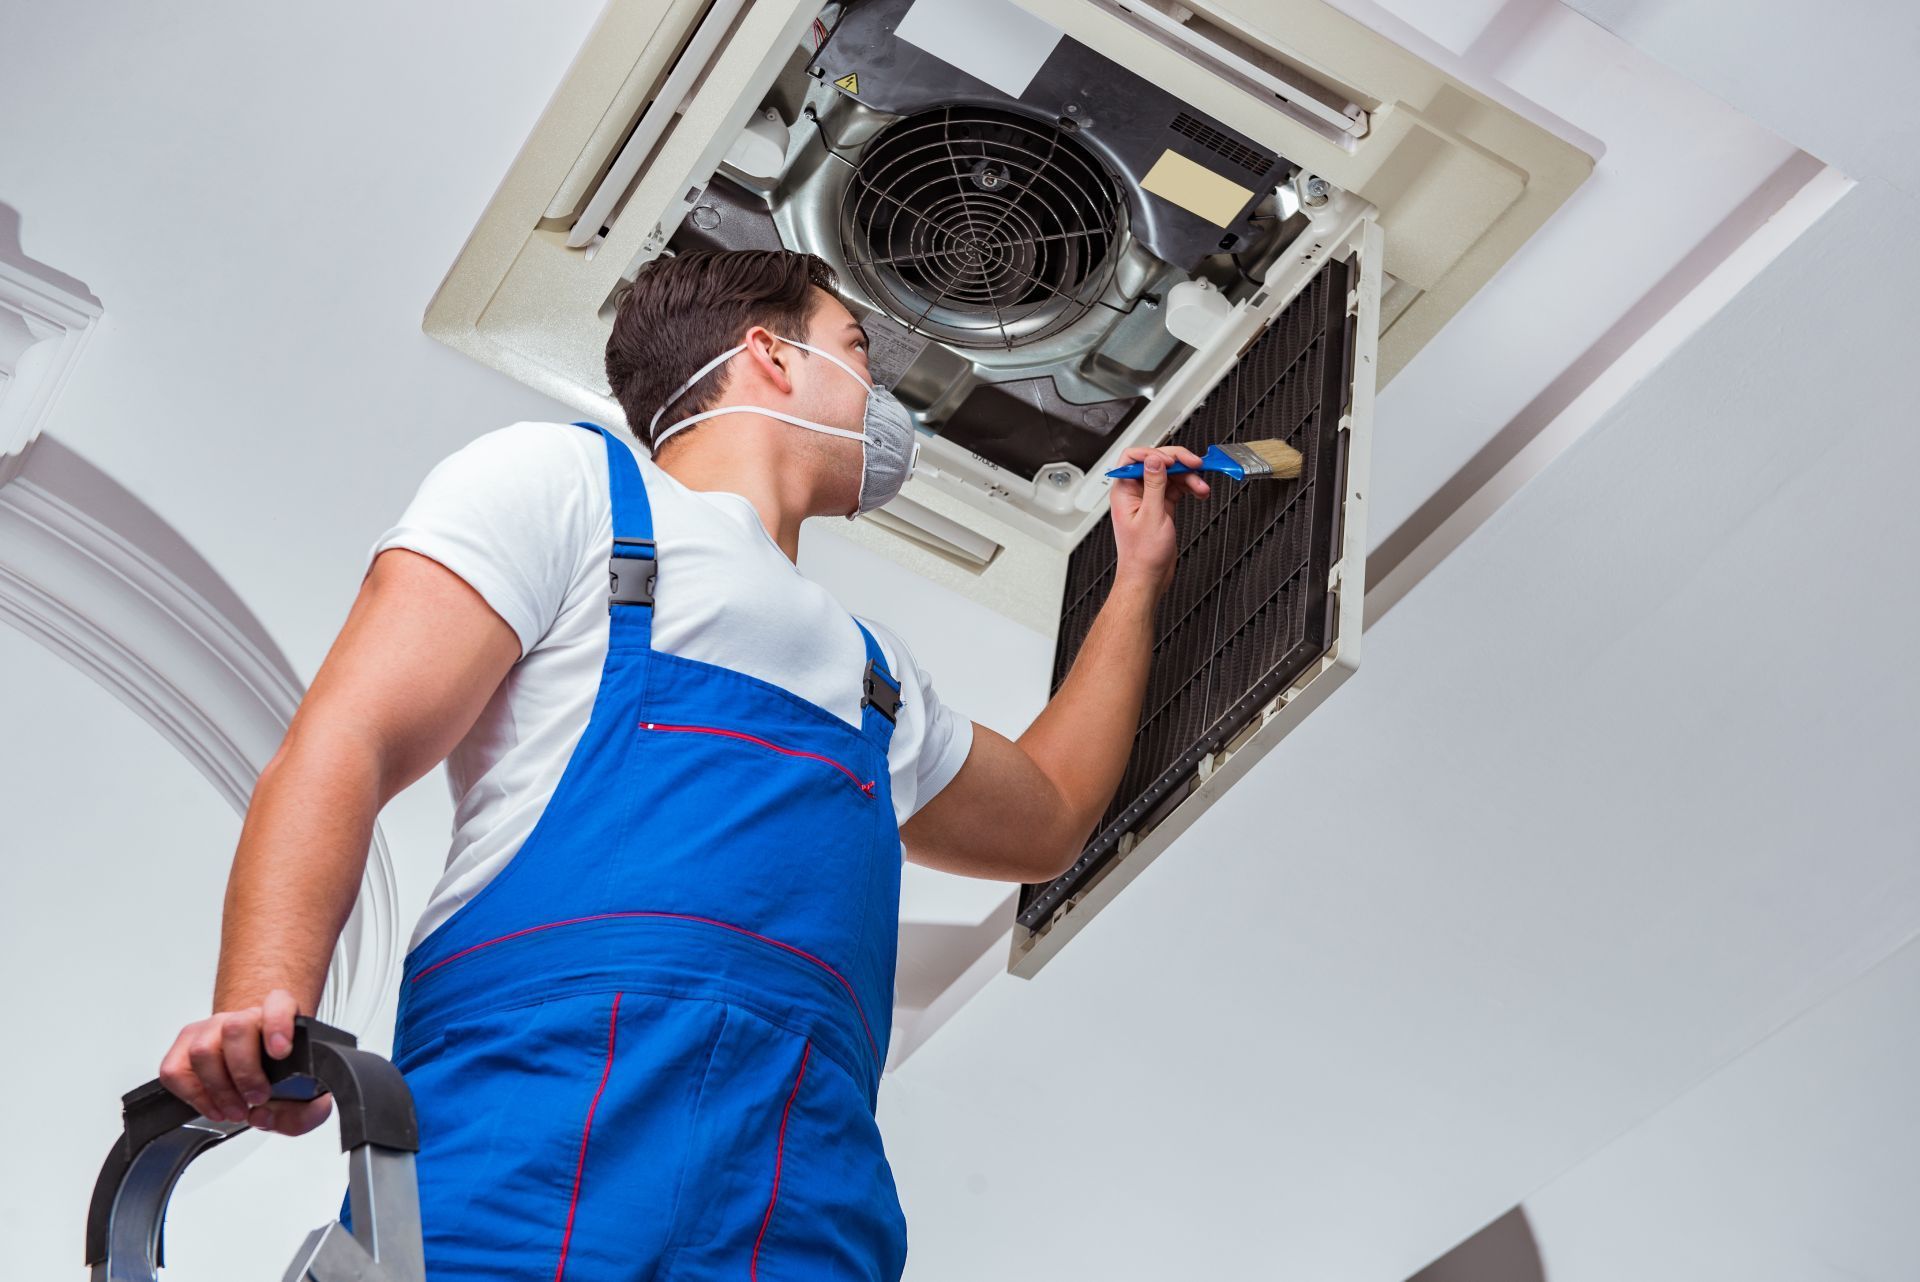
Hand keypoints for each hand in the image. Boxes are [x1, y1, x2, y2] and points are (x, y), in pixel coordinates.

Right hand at [157, 987, 333, 1136]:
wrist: (258, 1061)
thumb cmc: (281, 1074)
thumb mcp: (307, 1095)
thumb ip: (307, 1112)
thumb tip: (265, 1116)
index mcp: (281, 1016)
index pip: (279, 1003)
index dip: (278, 1024)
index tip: (281, 1051)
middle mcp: (244, 1017)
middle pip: (236, 1028)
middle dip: (245, 1072)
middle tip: (258, 1098)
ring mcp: (211, 1029)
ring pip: (203, 1050)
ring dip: (218, 1089)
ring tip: (235, 1110)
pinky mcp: (184, 1047)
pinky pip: (174, 1069)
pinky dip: (192, 1095)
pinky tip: (213, 1107)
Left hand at [1108, 444, 1209, 597]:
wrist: (1148, 578)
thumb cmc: (1142, 556)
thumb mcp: (1151, 516)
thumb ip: (1154, 484)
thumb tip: (1154, 460)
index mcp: (1124, 491)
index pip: (1134, 457)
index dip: (1154, 453)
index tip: (1172, 459)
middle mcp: (1135, 492)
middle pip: (1157, 463)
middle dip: (1178, 462)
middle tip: (1195, 464)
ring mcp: (1149, 499)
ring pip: (1170, 475)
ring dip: (1188, 478)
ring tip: (1202, 486)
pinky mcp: (1162, 507)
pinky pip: (1177, 488)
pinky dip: (1190, 488)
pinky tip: (1200, 492)